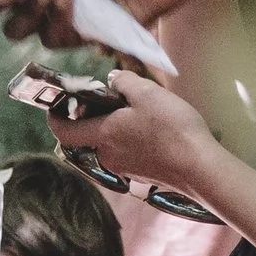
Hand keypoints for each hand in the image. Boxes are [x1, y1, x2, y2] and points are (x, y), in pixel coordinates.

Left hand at [55, 71, 218, 200]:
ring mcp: (124, 167)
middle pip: (88, 135)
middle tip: (110, 98)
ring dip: (116, 127)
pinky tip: (154, 129)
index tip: (56, 105)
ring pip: (110, 143)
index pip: (63, 130)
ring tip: (139, 110)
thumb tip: (112, 81)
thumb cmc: (172, 129)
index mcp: (102, 135)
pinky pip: (127, 152)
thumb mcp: (147, 93)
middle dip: (93, 116)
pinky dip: (131, 139)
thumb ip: (124, 82)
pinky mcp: (141, 174)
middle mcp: (107, 155)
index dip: (55, 117)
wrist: (200, 168)